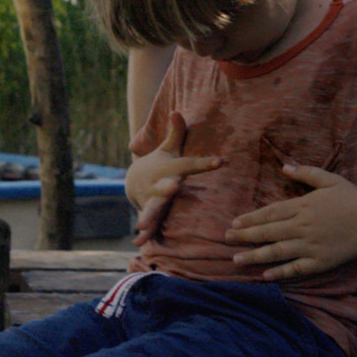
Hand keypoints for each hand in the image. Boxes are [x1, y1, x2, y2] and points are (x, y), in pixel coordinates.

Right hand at [126, 112, 221, 244]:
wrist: (133, 179)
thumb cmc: (161, 163)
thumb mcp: (168, 149)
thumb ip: (177, 133)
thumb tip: (177, 111)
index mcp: (170, 169)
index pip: (190, 164)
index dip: (205, 163)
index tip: (222, 161)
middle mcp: (160, 184)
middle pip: (165, 187)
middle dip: (168, 188)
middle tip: (173, 187)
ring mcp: (151, 200)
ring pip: (152, 209)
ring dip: (148, 216)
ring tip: (143, 224)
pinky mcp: (148, 213)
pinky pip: (148, 226)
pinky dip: (143, 235)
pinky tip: (139, 244)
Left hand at [225, 164, 356, 280]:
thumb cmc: (352, 197)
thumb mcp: (329, 179)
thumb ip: (306, 173)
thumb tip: (284, 167)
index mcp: (303, 206)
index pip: (270, 213)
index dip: (250, 218)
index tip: (234, 223)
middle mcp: (303, 226)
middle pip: (268, 232)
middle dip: (245, 236)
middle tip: (225, 240)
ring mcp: (311, 245)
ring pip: (277, 251)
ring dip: (255, 256)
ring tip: (236, 260)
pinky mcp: (321, 261)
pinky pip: (296, 268)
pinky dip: (280, 272)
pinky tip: (265, 276)